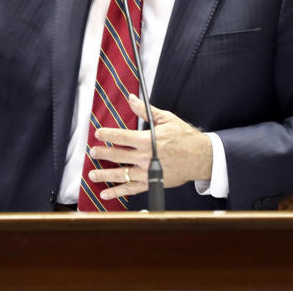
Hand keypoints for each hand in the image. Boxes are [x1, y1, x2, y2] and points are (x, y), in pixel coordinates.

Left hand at [89, 95, 212, 200]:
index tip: (97, 134)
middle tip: (92, 152)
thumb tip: (131, 99)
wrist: (200, 158)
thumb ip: (146, 110)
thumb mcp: (166, 119)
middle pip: (118, 155)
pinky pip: (132, 189)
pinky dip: (118, 192)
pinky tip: (106, 193)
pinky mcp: (151, 183)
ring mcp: (147, 172)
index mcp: (147, 140)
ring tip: (92, 174)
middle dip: (103, 153)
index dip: (107, 134)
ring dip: (105, 174)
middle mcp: (145, 157)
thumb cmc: (184, 137)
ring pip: (122, 174)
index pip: (122, 136)